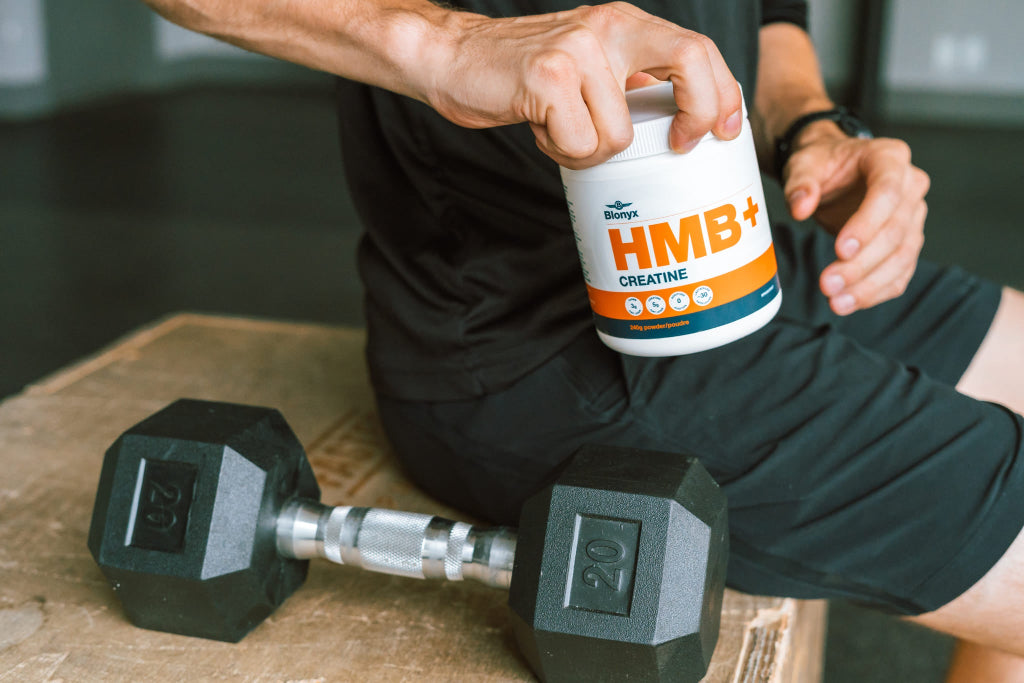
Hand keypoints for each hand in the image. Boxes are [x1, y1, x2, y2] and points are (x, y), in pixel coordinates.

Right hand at [424, 2, 742, 168]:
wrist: (456, 60)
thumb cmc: (524, 76)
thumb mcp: (590, 67)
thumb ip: (630, 82)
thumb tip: (680, 123)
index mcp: (625, 24)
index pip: (697, 49)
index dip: (723, 93)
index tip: (724, 131)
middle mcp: (608, 27)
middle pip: (690, 60)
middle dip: (700, 113)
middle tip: (679, 146)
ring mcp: (578, 49)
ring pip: (620, 133)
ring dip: (592, 151)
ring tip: (562, 131)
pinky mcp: (546, 76)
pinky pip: (580, 143)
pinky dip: (561, 151)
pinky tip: (541, 129)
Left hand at [782, 128, 929, 315]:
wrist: (835, 170)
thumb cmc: (823, 162)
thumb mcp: (805, 163)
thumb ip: (801, 183)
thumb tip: (800, 207)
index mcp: (890, 158)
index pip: (888, 192)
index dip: (867, 224)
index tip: (840, 250)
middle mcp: (910, 186)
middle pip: (895, 231)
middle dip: (862, 264)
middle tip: (828, 284)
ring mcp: (913, 215)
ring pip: (902, 257)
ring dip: (870, 285)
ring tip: (837, 302)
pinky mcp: (907, 241)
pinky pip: (900, 272)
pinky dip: (877, 291)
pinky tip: (851, 302)